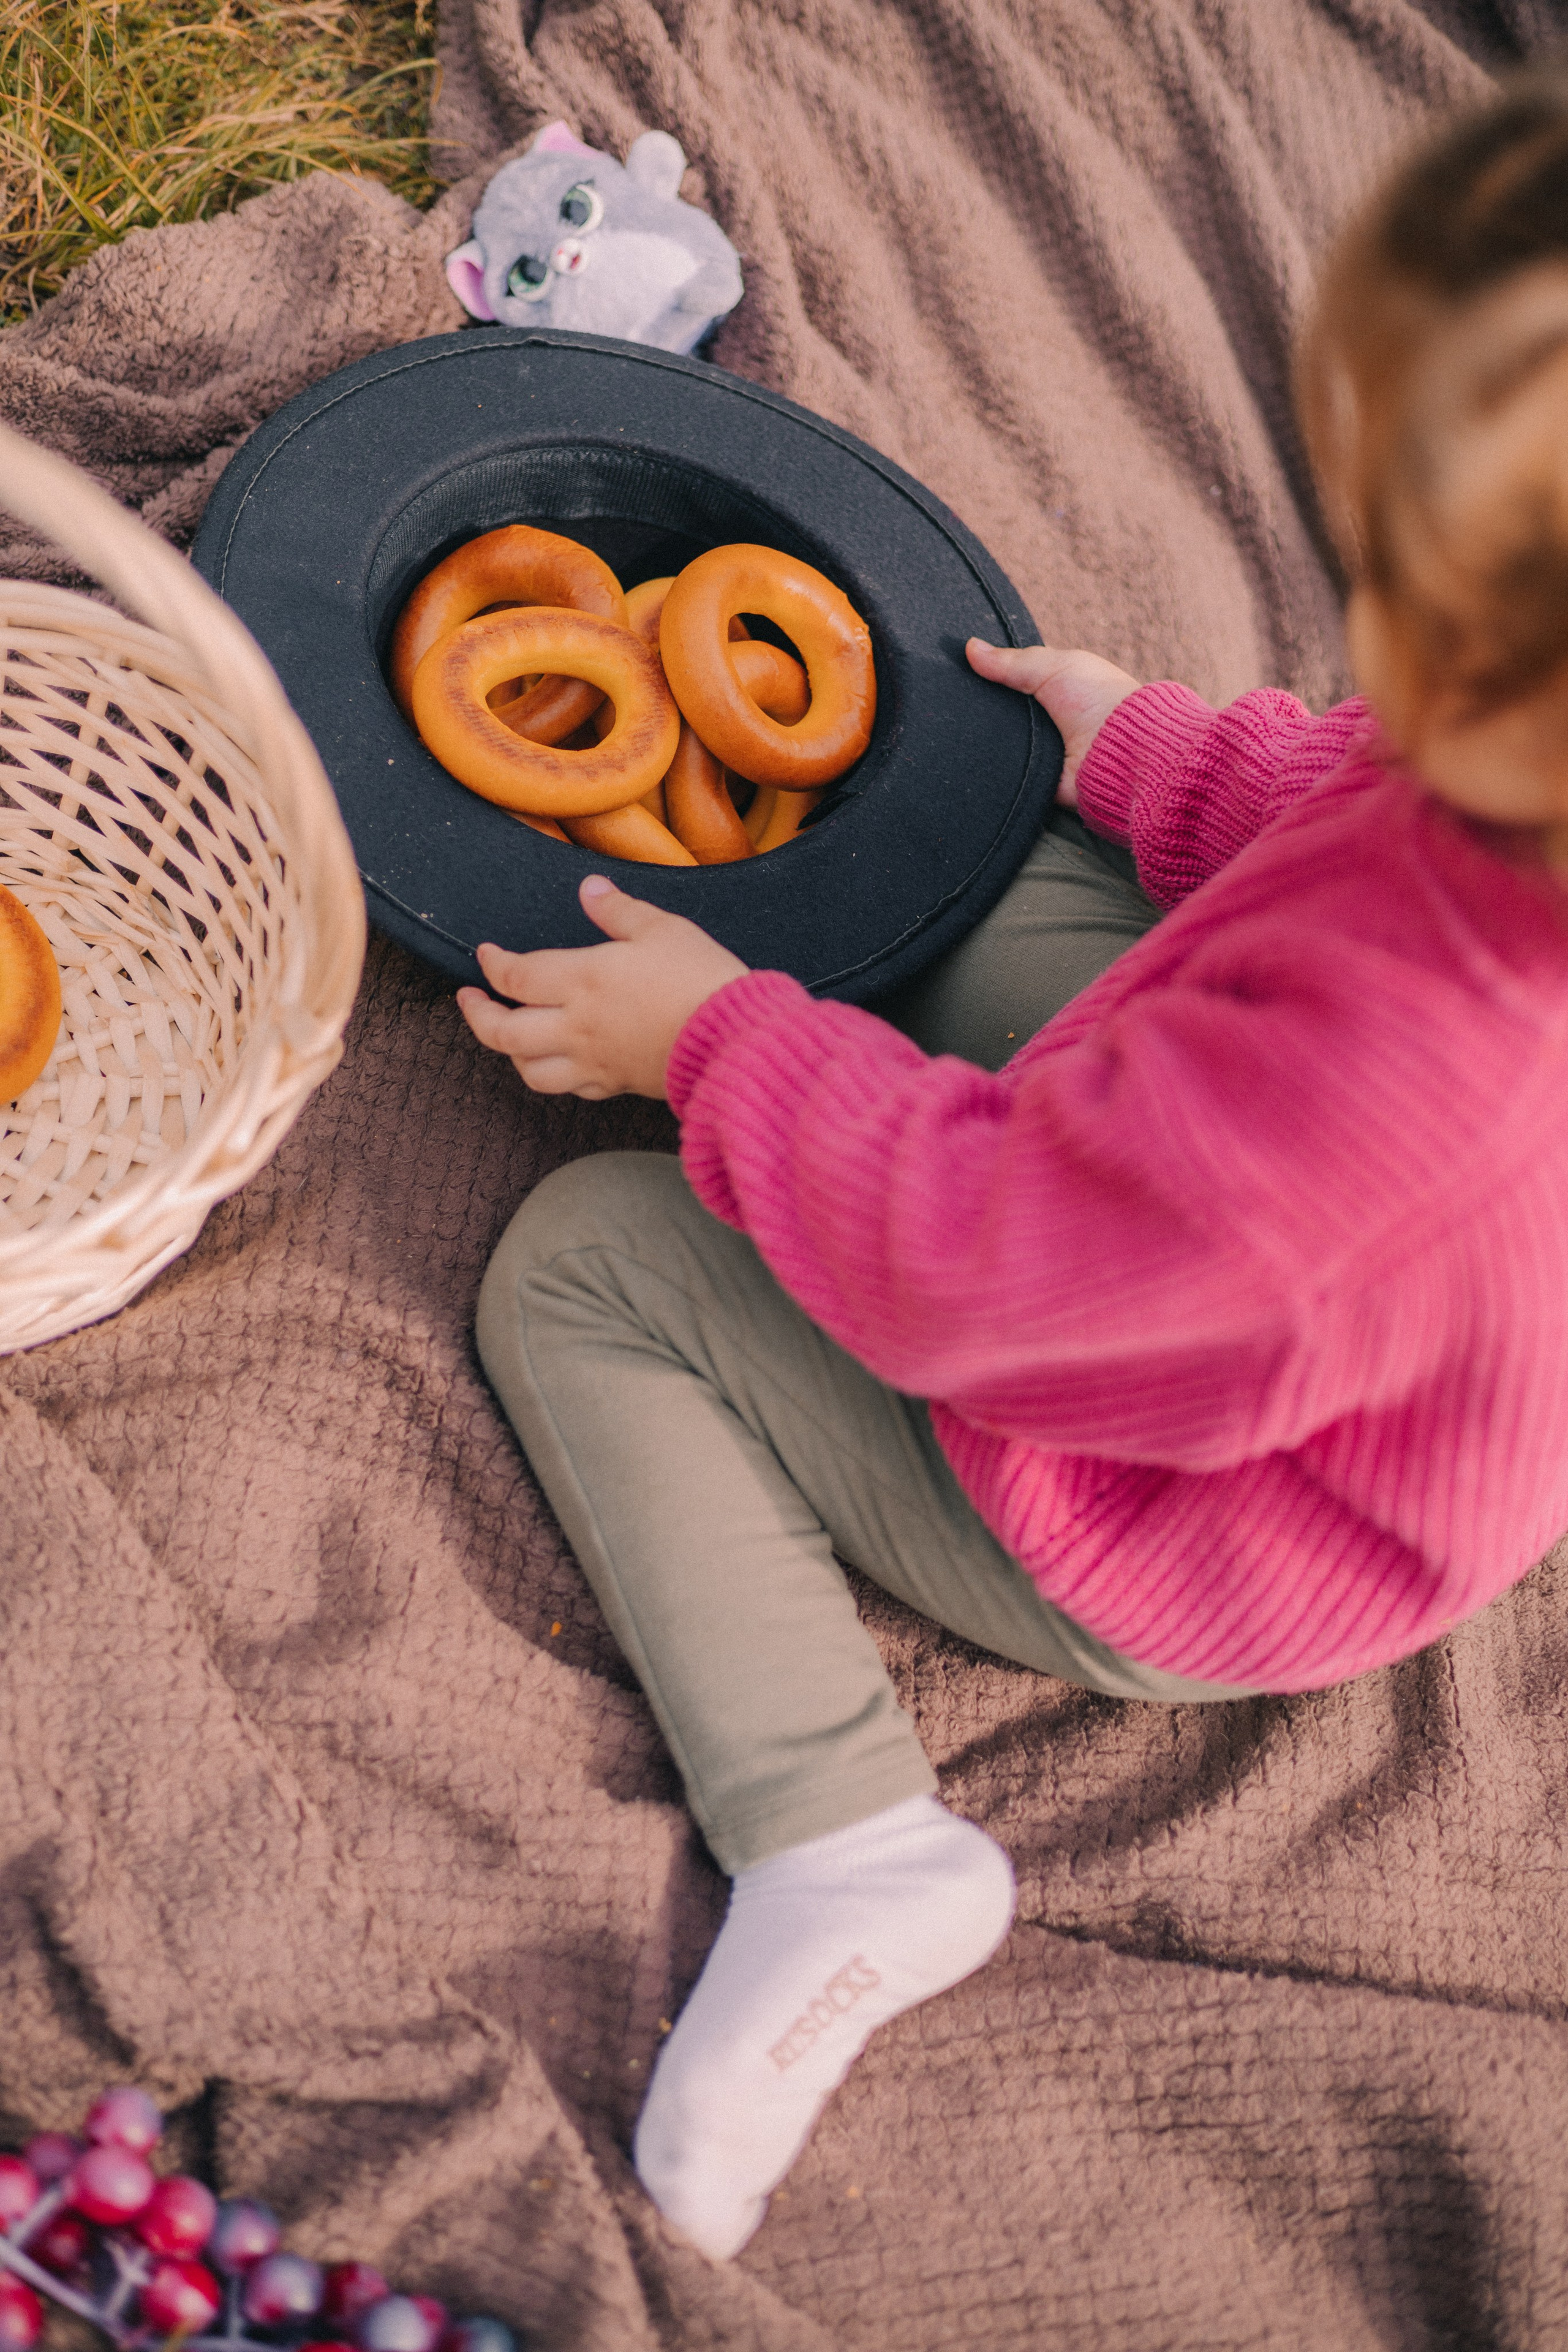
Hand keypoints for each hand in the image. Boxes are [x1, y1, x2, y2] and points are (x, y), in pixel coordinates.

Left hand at [457, 874, 748, 1099]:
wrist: (735, 1041)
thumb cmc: (702, 979)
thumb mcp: (663, 929)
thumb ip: (619, 910)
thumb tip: (590, 889)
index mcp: (583, 980)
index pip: (515, 976)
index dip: (492, 964)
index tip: (485, 955)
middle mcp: (578, 1025)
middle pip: (503, 1032)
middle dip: (477, 1015)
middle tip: (470, 999)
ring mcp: (595, 1060)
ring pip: (529, 1069)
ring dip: (509, 1052)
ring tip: (508, 1034)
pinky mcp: (617, 1083)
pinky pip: (571, 1088)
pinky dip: (554, 1074)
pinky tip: (558, 1060)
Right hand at [966, 640, 1140, 805]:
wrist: (1120, 751)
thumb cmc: (1099, 700)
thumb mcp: (1054, 666)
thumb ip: (1012, 661)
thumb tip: (970, 647)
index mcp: (1053, 692)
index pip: (1010, 684)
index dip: (986, 678)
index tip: (956, 670)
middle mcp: (1044, 723)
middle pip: (998, 715)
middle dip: (980, 709)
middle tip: (953, 701)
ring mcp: (1038, 754)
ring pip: (996, 744)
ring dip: (983, 738)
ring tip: (958, 727)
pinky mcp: (1034, 782)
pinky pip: (1003, 775)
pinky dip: (991, 767)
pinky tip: (973, 756)